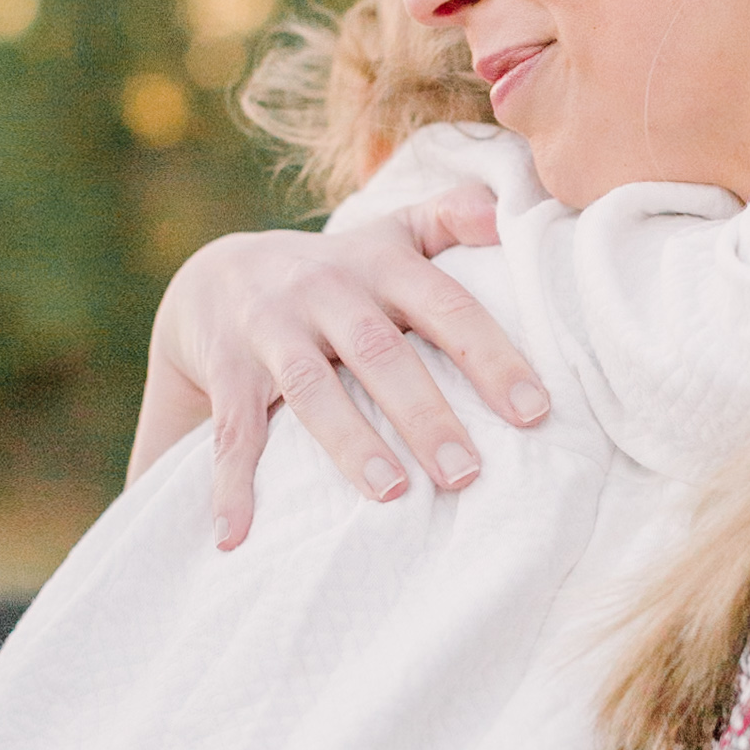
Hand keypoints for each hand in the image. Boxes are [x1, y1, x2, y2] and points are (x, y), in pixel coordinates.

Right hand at [127, 182, 550, 548]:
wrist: (215, 275)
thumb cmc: (336, 272)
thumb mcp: (388, 236)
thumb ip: (448, 220)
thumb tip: (508, 215)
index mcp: (378, 264)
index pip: (446, 306)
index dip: (491, 356)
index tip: (533, 412)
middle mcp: (324, 290)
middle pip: (380, 352)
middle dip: (425, 413)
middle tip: (466, 472)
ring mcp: (271, 329)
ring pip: (312, 389)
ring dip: (350, 442)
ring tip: (391, 493)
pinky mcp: (225, 368)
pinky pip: (232, 429)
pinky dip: (231, 484)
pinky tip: (237, 534)